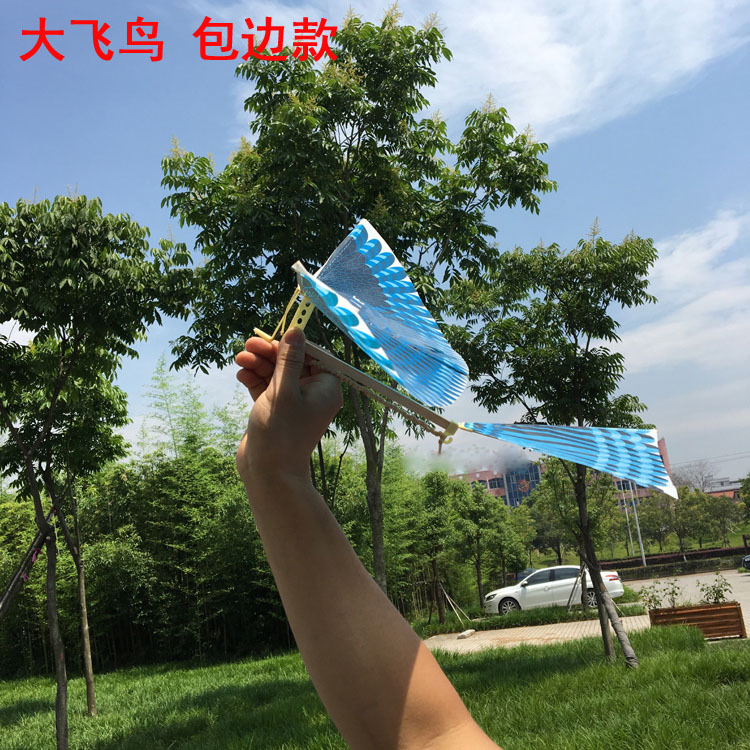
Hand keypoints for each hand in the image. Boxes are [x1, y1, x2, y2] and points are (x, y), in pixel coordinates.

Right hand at [235, 328, 342, 483]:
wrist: (268, 473)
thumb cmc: (280, 431)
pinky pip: (267, 388)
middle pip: (292, 363)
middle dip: (270, 353)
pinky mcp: (276, 411)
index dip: (292, 344)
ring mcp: (293, 404)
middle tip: (249, 344)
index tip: (272, 337)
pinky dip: (255, 380)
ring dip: (259, 364)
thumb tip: (297, 331)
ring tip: (240, 358)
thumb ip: (289, 360)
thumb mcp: (284, 390)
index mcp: (325, 389)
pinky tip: (241, 374)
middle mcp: (313, 395)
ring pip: (276, 374)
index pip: (312, 356)